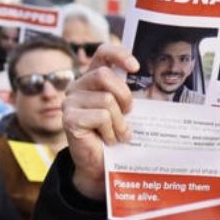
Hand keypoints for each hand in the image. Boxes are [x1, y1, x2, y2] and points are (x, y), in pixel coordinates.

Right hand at [62, 44, 137, 199]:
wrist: (99, 166)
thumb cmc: (113, 135)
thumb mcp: (122, 110)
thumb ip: (126, 93)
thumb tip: (150, 85)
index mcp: (90, 79)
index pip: (102, 53)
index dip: (118, 54)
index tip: (135, 67)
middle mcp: (76, 87)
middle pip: (104, 76)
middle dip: (124, 96)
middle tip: (129, 113)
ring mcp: (70, 103)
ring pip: (106, 100)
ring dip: (119, 121)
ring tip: (119, 134)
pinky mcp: (69, 119)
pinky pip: (100, 117)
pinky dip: (111, 131)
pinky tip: (108, 140)